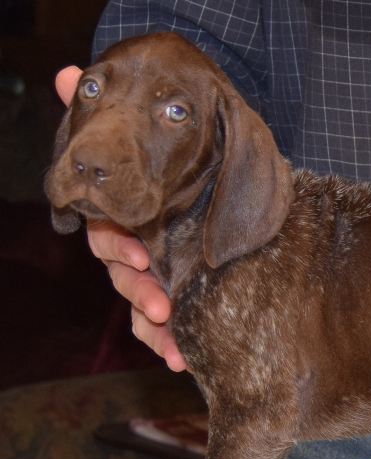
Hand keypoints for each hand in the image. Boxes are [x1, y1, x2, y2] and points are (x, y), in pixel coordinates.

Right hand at [55, 67, 187, 370]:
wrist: (191, 161)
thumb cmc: (159, 146)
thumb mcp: (132, 128)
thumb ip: (97, 111)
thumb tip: (67, 74)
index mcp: (119, 214)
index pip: (109, 234)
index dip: (120, 247)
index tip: (139, 255)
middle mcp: (130, 245)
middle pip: (124, 276)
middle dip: (140, 293)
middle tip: (162, 308)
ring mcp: (150, 269)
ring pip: (142, 303)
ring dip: (153, 328)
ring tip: (174, 346)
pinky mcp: (171, 286)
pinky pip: (161, 320)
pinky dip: (167, 341)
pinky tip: (180, 360)